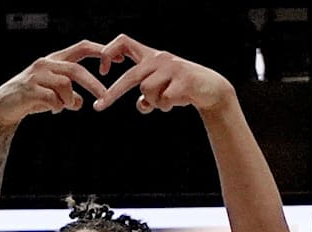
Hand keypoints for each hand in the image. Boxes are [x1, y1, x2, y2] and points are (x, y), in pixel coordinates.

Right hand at [0, 39, 108, 127]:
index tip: (119, 60)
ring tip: (62, 107)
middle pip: (76, 70)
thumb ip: (69, 95)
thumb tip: (80, 102)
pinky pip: (53, 99)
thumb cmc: (30, 98)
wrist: (2, 106)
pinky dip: (57, 107)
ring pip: (65, 85)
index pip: (82, 48)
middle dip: (94, 85)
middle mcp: (46, 63)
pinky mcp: (30, 90)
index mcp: (55, 60)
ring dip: (69, 100)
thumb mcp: (53, 94)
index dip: (101, 51)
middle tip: (105, 98)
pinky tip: (51, 110)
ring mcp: (36, 76)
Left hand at [93, 34, 233, 114]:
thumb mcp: (163, 89)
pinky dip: (168, 106)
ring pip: (147, 92)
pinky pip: (164, 100)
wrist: (212, 89)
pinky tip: (180, 101)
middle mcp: (159, 58)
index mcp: (151, 57)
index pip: (124, 43)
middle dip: (114, 93)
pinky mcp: (183, 79)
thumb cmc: (184, 89)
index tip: (103, 70)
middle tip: (98, 107)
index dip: (109, 52)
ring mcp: (172, 68)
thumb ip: (149, 95)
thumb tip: (141, 105)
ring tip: (170, 101)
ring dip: (155, 103)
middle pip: (131, 76)